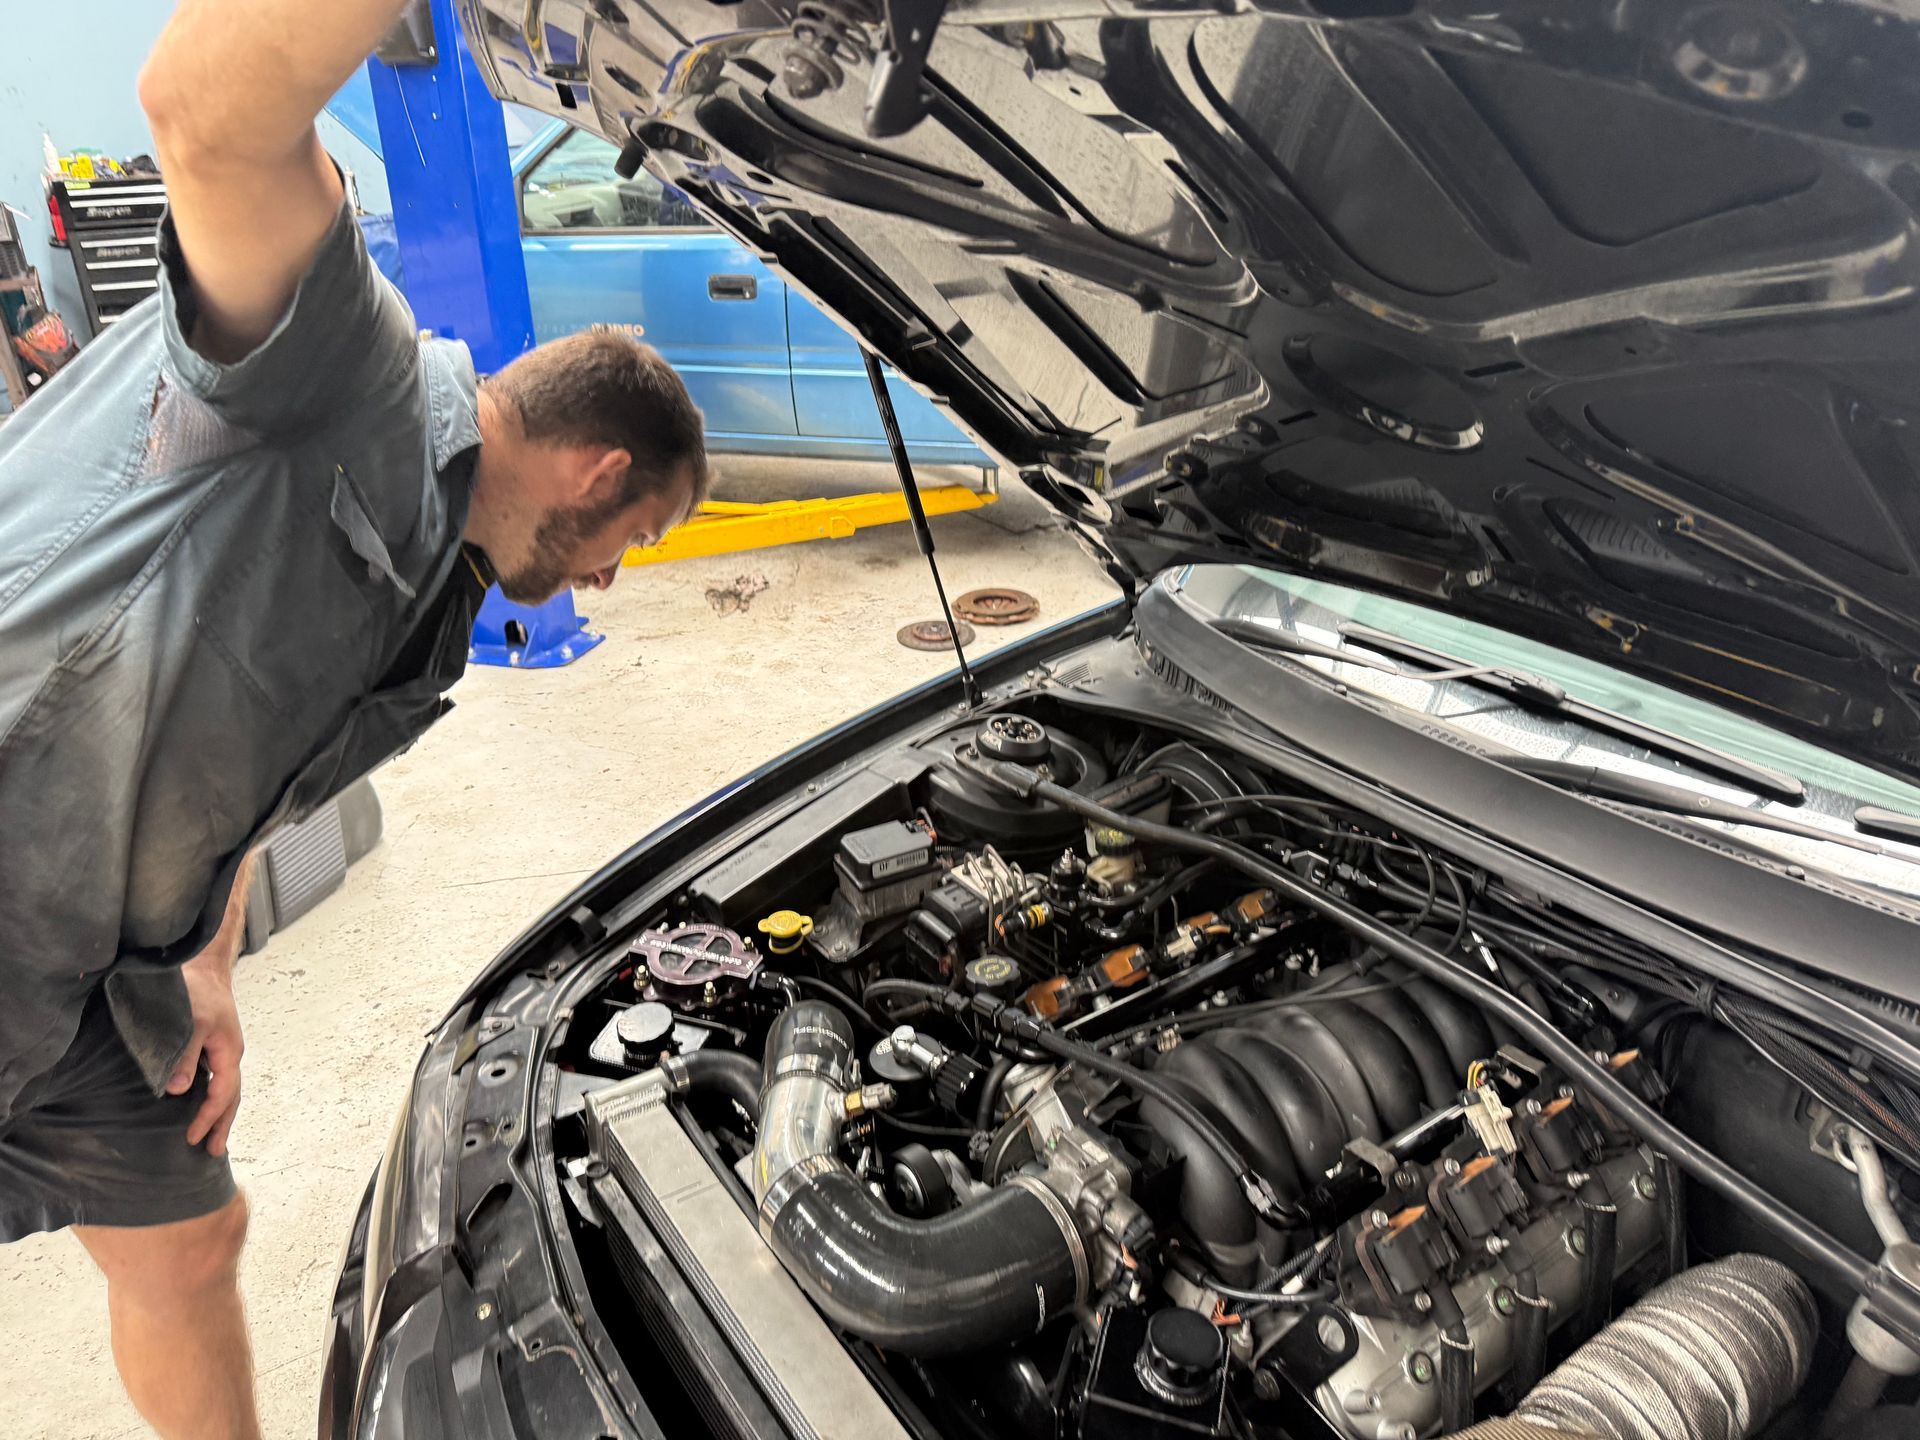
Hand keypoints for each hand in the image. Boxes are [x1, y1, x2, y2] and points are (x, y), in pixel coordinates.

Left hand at [169, 939, 245, 1155]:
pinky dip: (212, 1097)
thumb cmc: (196, 991)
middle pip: (232, 1096)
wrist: (201, 964)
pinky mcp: (211, 1044)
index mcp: (229, 1051)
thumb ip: (184, 1057)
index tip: (191, 1138)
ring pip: (226, 1088)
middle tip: (213, 1151)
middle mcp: (229, 1054)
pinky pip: (216, 1078)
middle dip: (223, 1124)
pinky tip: (200, 1102)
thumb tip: (178, 1091)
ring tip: (213, 1136)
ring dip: (220, 1113)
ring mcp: (222, 1049)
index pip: (222, 1094)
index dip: (208, 1118)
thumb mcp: (189, 1024)